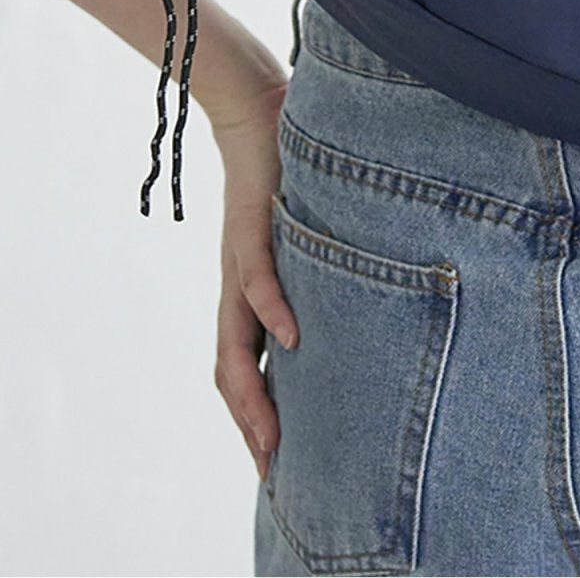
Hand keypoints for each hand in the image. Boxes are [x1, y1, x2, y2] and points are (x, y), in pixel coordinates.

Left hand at [210, 75, 299, 480]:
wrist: (258, 109)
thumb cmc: (286, 171)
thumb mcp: (305, 232)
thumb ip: (319, 265)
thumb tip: (348, 297)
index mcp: (249, 292)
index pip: (243, 367)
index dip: (254, 415)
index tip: (274, 462)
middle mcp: (238, 286)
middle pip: (231, 371)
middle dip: (250, 424)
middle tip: (271, 470)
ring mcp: (241, 261)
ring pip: (235, 342)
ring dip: (252, 393)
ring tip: (271, 434)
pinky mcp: (251, 226)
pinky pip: (258, 279)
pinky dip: (272, 311)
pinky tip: (293, 338)